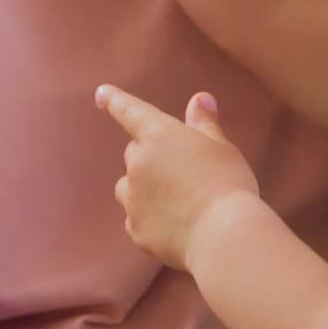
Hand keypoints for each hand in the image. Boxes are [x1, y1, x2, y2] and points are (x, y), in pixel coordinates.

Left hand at [95, 85, 259, 271]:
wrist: (223, 235)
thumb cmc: (226, 182)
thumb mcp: (220, 146)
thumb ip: (204, 122)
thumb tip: (199, 99)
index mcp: (159, 136)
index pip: (131, 111)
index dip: (115, 100)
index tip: (100, 93)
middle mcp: (138, 164)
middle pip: (135, 152)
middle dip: (151, 155)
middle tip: (182, 168)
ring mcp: (133, 200)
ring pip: (128, 186)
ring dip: (143, 186)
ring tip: (175, 198)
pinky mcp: (136, 230)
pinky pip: (135, 217)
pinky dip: (148, 216)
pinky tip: (174, 222)